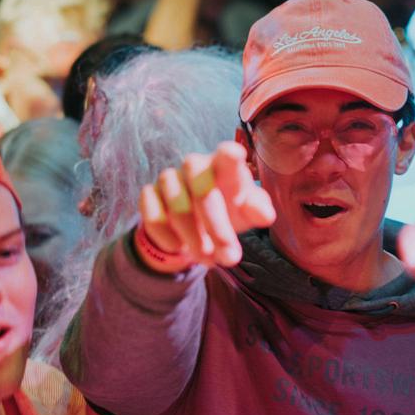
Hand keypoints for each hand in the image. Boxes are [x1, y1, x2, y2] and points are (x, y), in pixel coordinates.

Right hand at [138, 141, 274, 269]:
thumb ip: (258, 210)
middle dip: (217, 227)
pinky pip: (153, 218)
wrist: (198, 223)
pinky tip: (181, 249)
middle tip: (229, 258)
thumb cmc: (231, 210)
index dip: (229, 156)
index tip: (235, 155)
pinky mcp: (149, 195)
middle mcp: (194, 166)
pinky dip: (168, 238)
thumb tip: (265, 215)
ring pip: (177, 208)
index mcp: (223, 165)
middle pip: (202, 189)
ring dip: (195, 239)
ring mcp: (169, 179)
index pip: (226, 154)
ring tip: (210, 260)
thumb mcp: (249, 212)